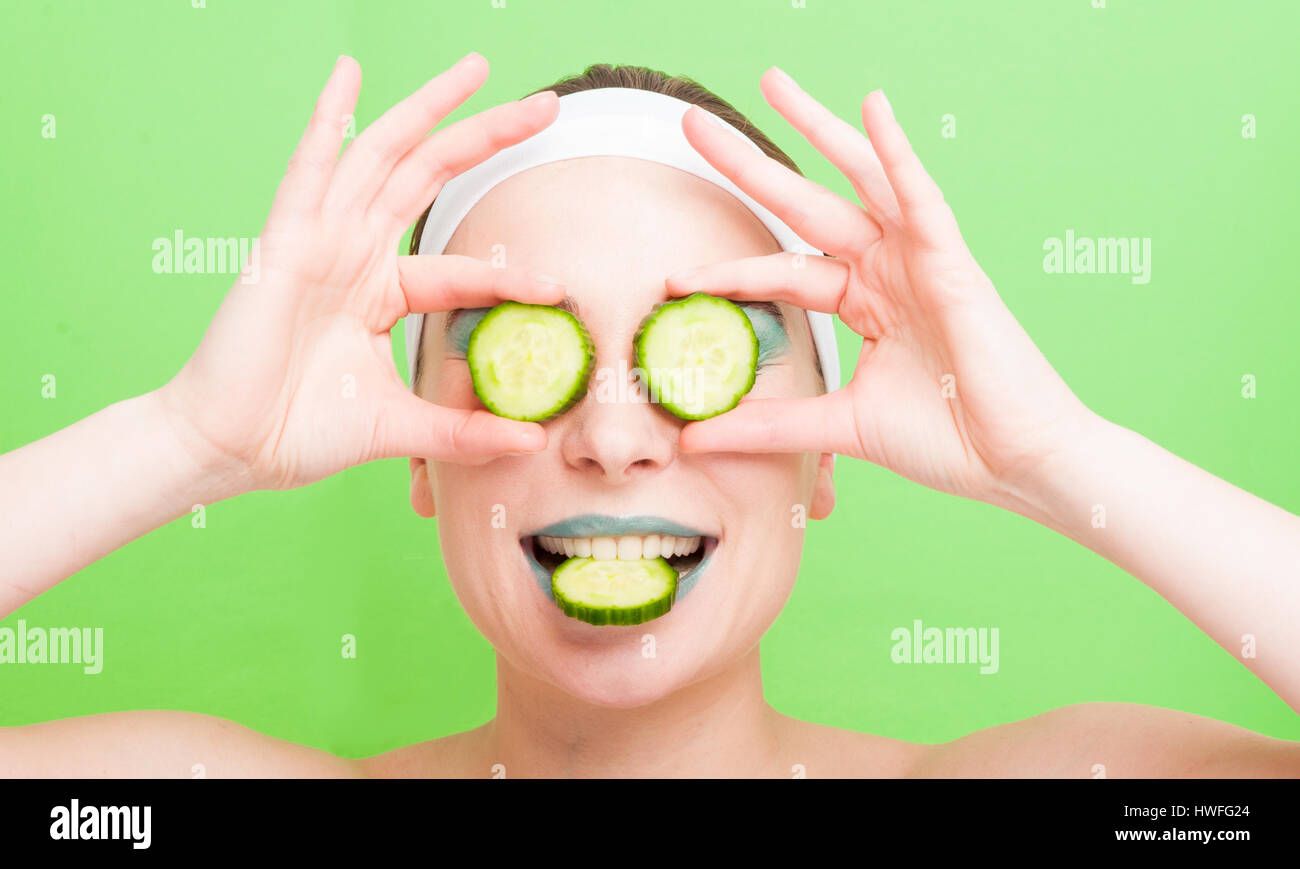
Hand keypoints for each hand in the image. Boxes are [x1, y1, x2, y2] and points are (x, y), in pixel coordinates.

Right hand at [158, 53, 565, 492]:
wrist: (230, 450)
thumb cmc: (300, 431)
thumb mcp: (402, 427)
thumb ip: (464, 431)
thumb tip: (531, 443)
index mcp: (380, 293)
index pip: (460, 269)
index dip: (509, 273)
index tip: (559, 285)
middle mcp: (355, 255)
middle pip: (430, 178)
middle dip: (486, 137)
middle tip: (545, 105)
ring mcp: (321, 242)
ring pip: (383, 156)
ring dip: (429, 108)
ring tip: (475, 69)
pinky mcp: (285, 244)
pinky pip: (309, 169)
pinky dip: (328, 120)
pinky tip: (348, 74)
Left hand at [666, 68, 1096, 503]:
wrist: (1015, 463)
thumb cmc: (947, 440)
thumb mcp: (839, 427)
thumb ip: (769, 425)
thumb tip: (695, 440)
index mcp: (863, 304)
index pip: (781, 271)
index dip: (728, 271)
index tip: (673, 278)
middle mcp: (886, 271)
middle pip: (805, 205)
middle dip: (751, 165)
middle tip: (695, 124)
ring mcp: (919, 261)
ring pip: (858, 180)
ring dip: (818, 130)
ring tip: (772, 84)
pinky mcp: (953, 264)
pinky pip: (921, 197)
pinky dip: (897, 153)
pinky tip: (873, 107)